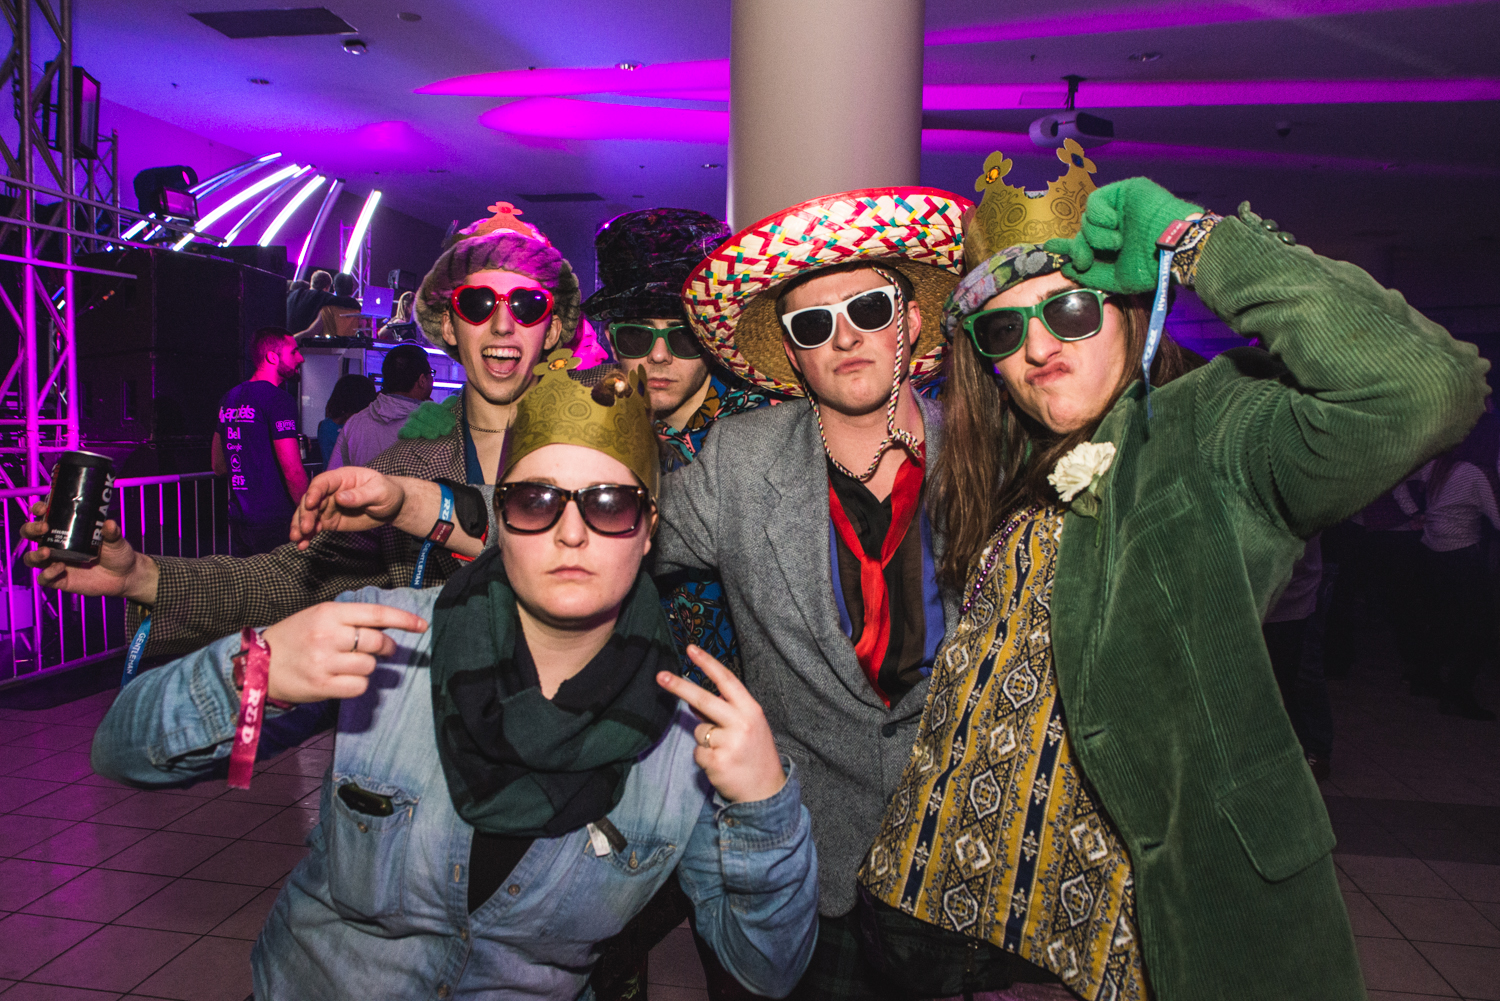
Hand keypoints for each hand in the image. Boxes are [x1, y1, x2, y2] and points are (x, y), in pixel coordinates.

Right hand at [21, 500, 159, 603]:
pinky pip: (43, 578)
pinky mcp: (59, 580)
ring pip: (31, 558)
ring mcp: (54, 562)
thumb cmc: (117, 552)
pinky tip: (60, 568)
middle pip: (30, 534)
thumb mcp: (116, 540)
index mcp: (65, 530)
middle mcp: (55, 544)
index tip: (41, 508)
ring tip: (48, 552)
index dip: (38, 510)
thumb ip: (112, 532)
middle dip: (31, 529)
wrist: (124, 576)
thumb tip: (109, 523)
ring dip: (35, 554)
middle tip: (44, 528)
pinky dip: (47, 574)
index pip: (44, 516)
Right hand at [261, 601, 426, 702]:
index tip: (422, 625)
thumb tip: (387, 626)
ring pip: (369, 666)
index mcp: (328, 613)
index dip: (403, 619)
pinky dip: (357, 684)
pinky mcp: (322, 685)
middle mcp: (327, 635)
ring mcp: (324, 662)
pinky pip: (359, 687)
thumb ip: (350, 619)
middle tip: (381, 649)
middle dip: (385, 647)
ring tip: (347, 664)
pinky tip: (342, 679)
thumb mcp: (319, 617)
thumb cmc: (295, 638)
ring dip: (366, 666)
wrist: (259, 664)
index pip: (375, 613)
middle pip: (377, 642)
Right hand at [290, 466, 405, 547]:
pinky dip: (307, 535)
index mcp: (341, 478)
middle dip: (305, 514)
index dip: (314, 492)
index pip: (322, 483)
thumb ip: (360, 495)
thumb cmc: (388, 492)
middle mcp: (330, 491)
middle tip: (304, 529)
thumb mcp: (379, 491)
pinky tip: (302, 545)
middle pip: (311, 500)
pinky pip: (315, 527)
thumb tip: (340, 498)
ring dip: (300, 526)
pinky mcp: (330, 521)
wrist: (392, 507)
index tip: (310, 505)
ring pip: (309, 515)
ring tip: (297, 540)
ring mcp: (328, 506)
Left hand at [656, 645, 786, 803]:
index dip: (708, 664)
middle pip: (704, 700)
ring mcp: (729, 744)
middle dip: (679, 687)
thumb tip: (695, 701)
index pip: (727, 681)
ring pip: (699, 731)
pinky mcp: (716, 762)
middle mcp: (741, 724)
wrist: (767, 792)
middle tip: (660, 676)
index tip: (691, 649)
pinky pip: (698, 752)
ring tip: (725, 752)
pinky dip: (704, 758)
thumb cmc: (755, 754)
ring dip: (705, 740)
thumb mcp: (748, 726)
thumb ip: (726, 712)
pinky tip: (721, 765)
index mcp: (751, 710)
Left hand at [1044, 177, 1202, 294]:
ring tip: (1116, 243)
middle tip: (1084, 260)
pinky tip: (1113, 224)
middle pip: (1083, 231)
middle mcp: (1117, 225)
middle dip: (1079, 248)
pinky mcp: (1124, 191)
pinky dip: (1099, 215)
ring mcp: (1120, 207)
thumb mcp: (1115, 278)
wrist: (1174, 247)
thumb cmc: (1150, 266)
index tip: (1050, 247)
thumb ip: (1090, 273)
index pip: (1085, 242)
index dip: (1067, 245)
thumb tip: (1066, 267)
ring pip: (1087, 219)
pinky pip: (1095, 200)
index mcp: (1115, 244)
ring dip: (1095, 235)